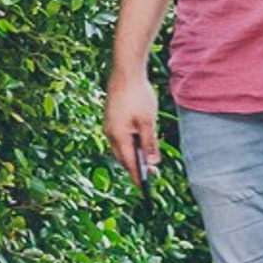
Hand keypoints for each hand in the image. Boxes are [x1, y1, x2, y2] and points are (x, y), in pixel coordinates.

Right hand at [103, 66, 161, 185]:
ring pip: (121, 148)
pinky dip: (130, 144)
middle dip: (136, 167)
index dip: (137, 177)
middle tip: (152, 174)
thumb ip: (149, 144)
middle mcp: (111, 134)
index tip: (145, 189)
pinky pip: (120, 138)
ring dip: (133, 155)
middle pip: (123, 158)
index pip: (129, 163)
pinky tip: (140, 142)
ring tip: (148, 160)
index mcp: (119, 136)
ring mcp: (110, 126)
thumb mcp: (148, 122)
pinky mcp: (111, 119)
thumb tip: (151, 163)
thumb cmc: (137, 96)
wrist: (125, 74)